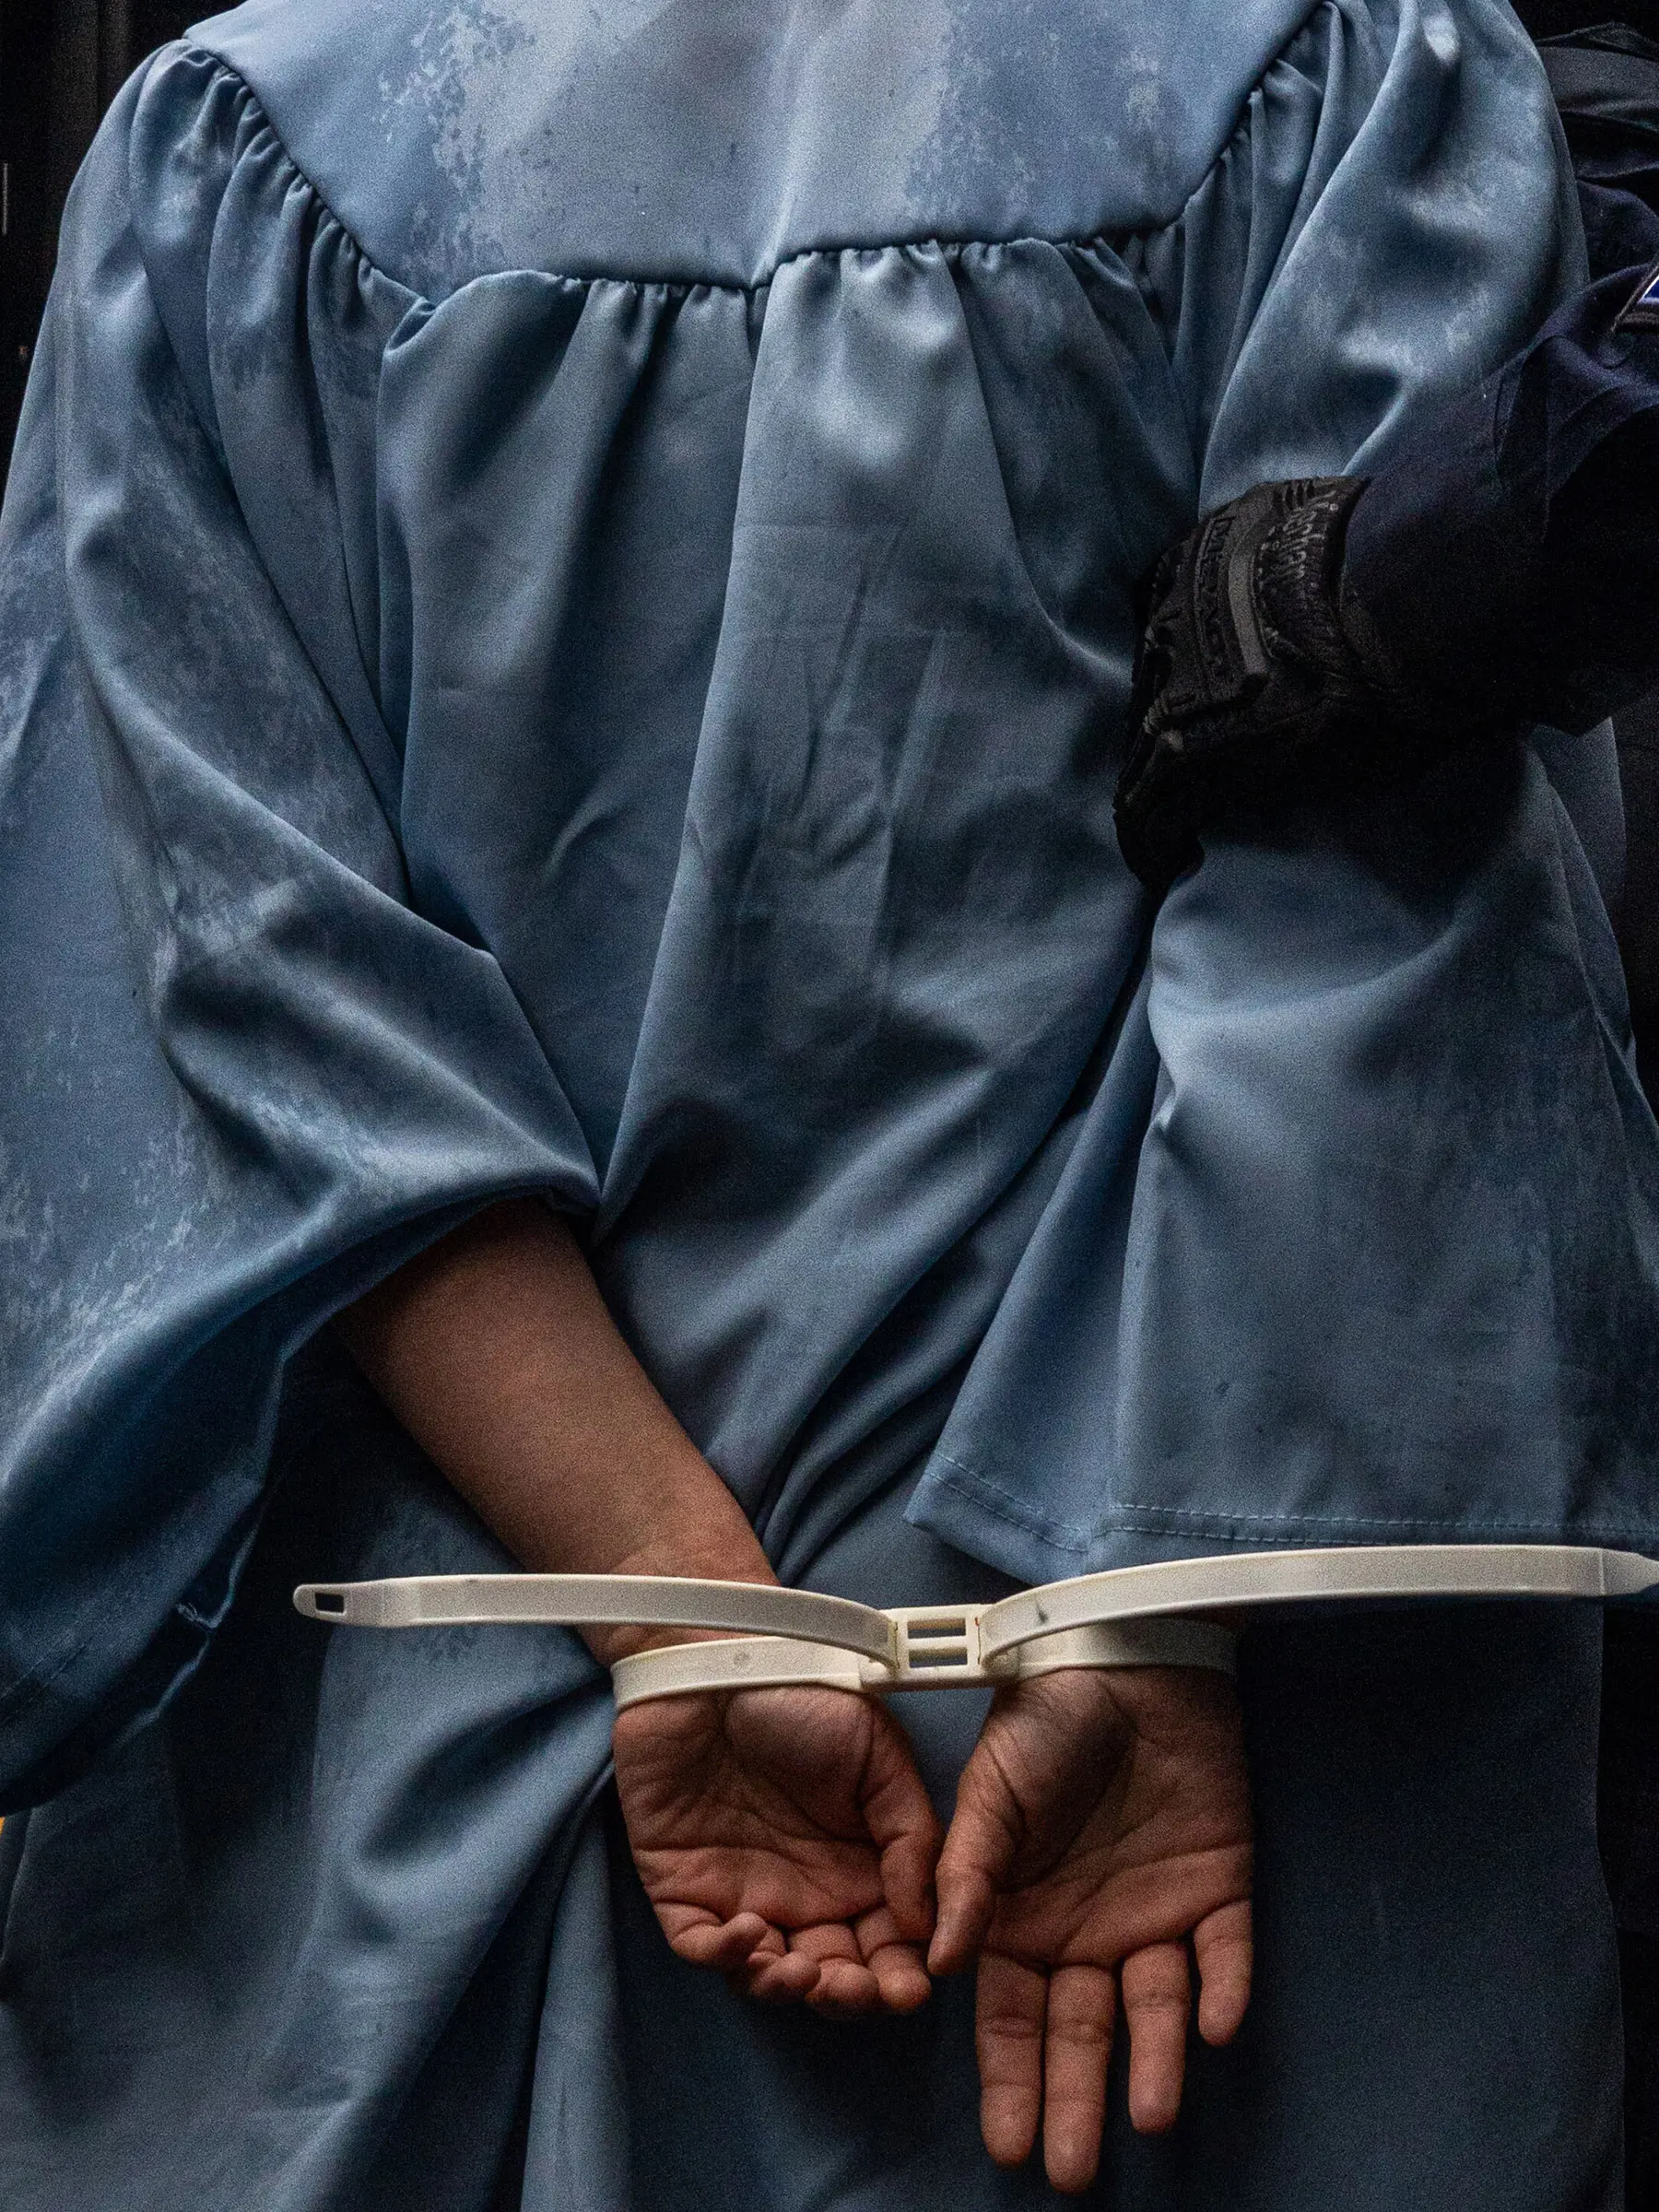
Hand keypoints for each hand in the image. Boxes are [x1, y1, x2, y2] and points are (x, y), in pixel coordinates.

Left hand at [613, 1681, 943, 2015]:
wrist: (713, 1661)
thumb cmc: (803, 1697)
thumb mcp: (878, 1755)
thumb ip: (911, 1837)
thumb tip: (926, 1923)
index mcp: (859, 1869)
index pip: (886, 1947)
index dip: (899, 1978)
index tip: (910, 1991)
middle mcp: (804, 1894)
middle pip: (831, 1976)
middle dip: (848, 1998)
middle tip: (856, 1991)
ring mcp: (742, 1895)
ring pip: (766, 1976)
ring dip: (788, 1989)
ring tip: (803, 1970)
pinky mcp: (682, 1888)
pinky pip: (700, 1947)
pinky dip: (723, 1959)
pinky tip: (748, 1936)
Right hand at [930, 1666, 1252, 2192]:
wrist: (1129, 1659)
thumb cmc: (1044, 1720)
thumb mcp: (988, 1790)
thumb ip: (968, 1873)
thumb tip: (945, 1960)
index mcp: (1023, 1917)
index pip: (1013, 2017)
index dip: (1011, 2078)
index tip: (1008, 2143)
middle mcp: (1087, 1931)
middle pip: (1082, 2031)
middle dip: (1076, 2101)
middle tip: (1071, 2171)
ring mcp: (1155, 1914)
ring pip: (1157, 2006)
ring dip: (1156, 2060)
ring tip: (1149, 2114)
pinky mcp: (1220, 1888)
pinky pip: (1226, 1952)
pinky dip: (1224, 1989)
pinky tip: (1214, 2028)